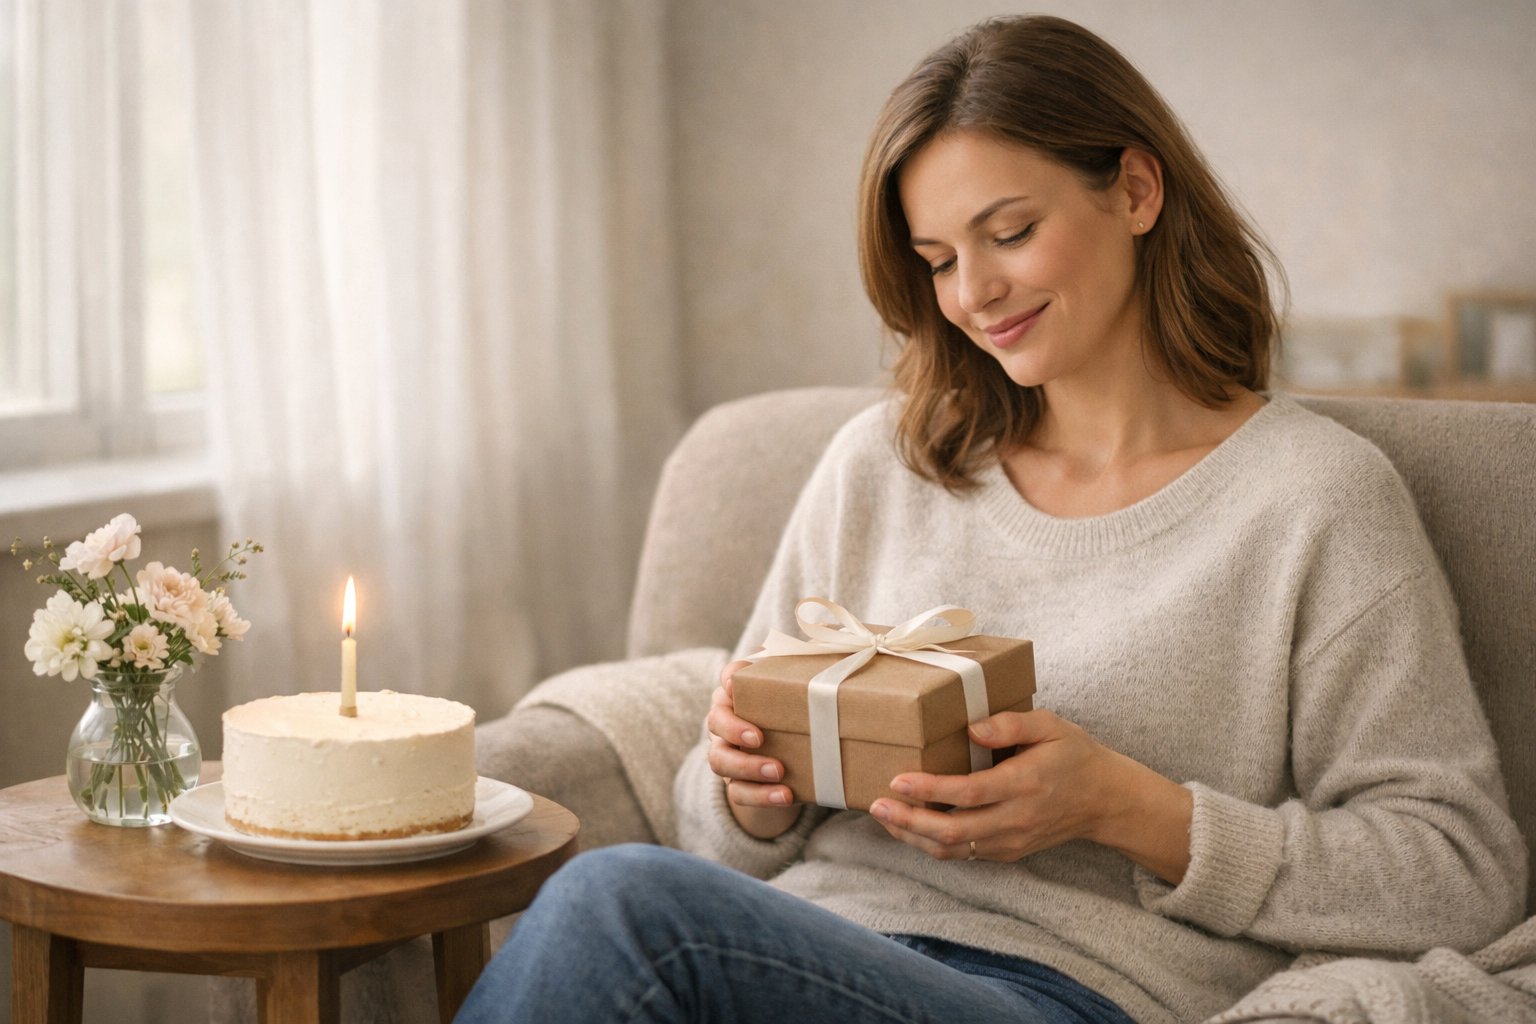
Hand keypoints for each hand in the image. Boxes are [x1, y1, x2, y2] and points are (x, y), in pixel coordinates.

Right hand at [706, 659, 799, 837]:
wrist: (797, 763)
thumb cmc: (801, 713)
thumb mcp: (807, 687)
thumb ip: (813, 662)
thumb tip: (833, 632)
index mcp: (744, 693)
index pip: (729, 677)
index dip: (730, 677)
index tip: (735, 683)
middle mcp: (727, 722)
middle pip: (714, 721)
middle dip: (732, 729)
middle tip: (758, 737)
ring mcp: (729, 755)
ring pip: (719, 761)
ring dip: (747, 767)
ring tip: (778, 771)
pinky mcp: (739, 785)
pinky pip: (739, 794)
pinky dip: (761, 796)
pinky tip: (786, 796)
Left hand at [868, 709, 1192, 883]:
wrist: (1105, 800)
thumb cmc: (1074, 755)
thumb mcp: (1051, 725)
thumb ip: (1011, 723)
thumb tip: (971, 729)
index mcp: (1025, 783)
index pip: (970, 792)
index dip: (931, 789)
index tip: (898, 780)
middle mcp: (1016, 818)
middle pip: (954, 830)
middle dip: (909, 821)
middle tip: (876, 805)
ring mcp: (1012, 841)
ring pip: (954, 849)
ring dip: (914, 837)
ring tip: (884, 818)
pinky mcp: (1008, 852)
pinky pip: (964, 855)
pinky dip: (932, 845)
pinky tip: (911, 828)